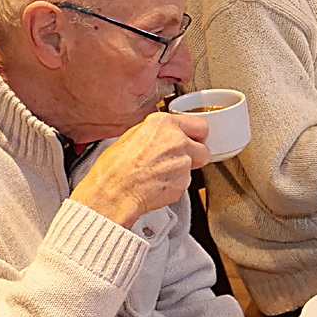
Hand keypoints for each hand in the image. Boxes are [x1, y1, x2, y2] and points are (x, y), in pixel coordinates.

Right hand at [69, 113, 208, 229]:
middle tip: (178, 160)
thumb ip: (154, 133)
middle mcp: (177, 140)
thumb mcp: (130, 136)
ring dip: (181, 172)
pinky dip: (174, 185)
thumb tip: (162, 135)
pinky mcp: (183, 182)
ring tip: (158, 175)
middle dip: (195, 155)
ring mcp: (183, 162)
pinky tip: (157, 184)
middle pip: (203, 148)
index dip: (195, 136)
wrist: (113, 192)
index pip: (199, 126)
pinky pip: (184, 183)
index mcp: (163, 123)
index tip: (193, 141)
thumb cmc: (114, 168)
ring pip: (193, 168)